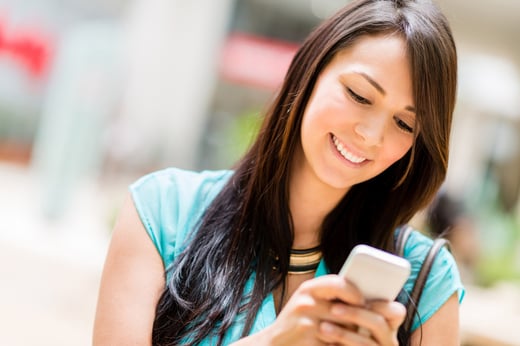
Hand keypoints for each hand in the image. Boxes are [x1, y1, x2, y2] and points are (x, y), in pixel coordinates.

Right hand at [260, 274, 404, 345]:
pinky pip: (335, 343)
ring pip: (343, 328)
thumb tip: (367, 299)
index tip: (364, 301)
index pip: (338, 283)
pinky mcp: (308, 340)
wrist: (273, 344)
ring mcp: (306, 322)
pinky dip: (343, 345)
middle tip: (376, 323)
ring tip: (364, 337)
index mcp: (309, 288)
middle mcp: (306, 302)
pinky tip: (347, 345)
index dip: (355, 292)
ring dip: (355, 335)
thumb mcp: (309, 303)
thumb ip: (331, 297)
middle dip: (361, 317)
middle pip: (345, 308)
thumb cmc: (297, 323)